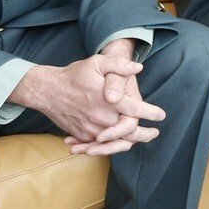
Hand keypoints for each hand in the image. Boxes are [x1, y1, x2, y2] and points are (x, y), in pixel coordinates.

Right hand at [9, 49, 165, 156]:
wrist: (47, 90)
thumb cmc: (74, 75)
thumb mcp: (97, 63)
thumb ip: (118, 64)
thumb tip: (138, 67)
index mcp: (108, 100)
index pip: (135, 110)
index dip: (150, 113)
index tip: (161, 115)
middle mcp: (101, 117)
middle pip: (128, 132)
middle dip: (144, 134)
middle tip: (154, 133)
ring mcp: (91, 129)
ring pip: (115, 142)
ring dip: (128, 143)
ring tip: (139, 140)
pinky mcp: (82, 135)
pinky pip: (99, 145)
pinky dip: (110, 146)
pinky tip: (118, 143)